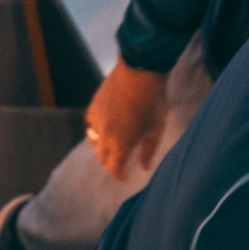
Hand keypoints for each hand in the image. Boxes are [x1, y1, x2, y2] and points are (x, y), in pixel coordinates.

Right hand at [84, 58, 170, 179]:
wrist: (140, 72)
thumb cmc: (153, 102)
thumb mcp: (157, 129)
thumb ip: (148, 151)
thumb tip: (144, 167)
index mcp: (122, 143)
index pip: (114, 168)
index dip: (119, 175)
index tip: (125, 177)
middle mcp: (105, 134)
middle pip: (101, 157)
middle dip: (110, 163)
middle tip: (120, 162)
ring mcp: (97, 119)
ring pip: (93, 140)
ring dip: (101, 146)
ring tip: (111, 144)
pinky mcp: (94, 105)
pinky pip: (91, 123)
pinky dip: (97, 128)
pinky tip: (107, 123)